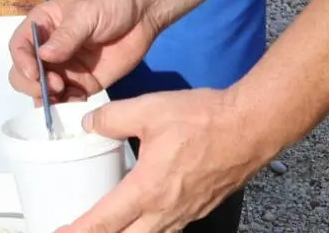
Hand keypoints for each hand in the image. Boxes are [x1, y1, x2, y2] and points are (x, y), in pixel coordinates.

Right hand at [7, 0, 159, 101]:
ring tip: (66, 95)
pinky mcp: (84, 83)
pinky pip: (67, 100)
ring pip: (43, 90)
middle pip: (24, 73)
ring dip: (48, 98)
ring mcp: (65, 68)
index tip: (35, 73)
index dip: (21, 61)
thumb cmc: (110, 2)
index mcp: (43, 25)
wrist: (144, 12)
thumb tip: (44, 56)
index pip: (19, 46)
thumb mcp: (86, 13)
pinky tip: (78, 102)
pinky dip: (67, 106)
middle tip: (55, 86)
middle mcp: (49, 49)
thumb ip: (66, 35)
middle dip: (32, 83)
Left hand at [60, 88, 271, 232]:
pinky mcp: (199, 208)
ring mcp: (185, 213)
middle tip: (76, 232)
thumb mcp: (149, 109)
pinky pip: (168, 230)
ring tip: (107, 229)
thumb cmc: (203, 119)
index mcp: (148, 189)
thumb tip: (89, 124)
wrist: (251, 126)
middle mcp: (166, 211)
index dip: (78, 232)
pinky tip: (141, 219)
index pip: (104, 221)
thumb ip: (112, 118)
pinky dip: (147, 230)